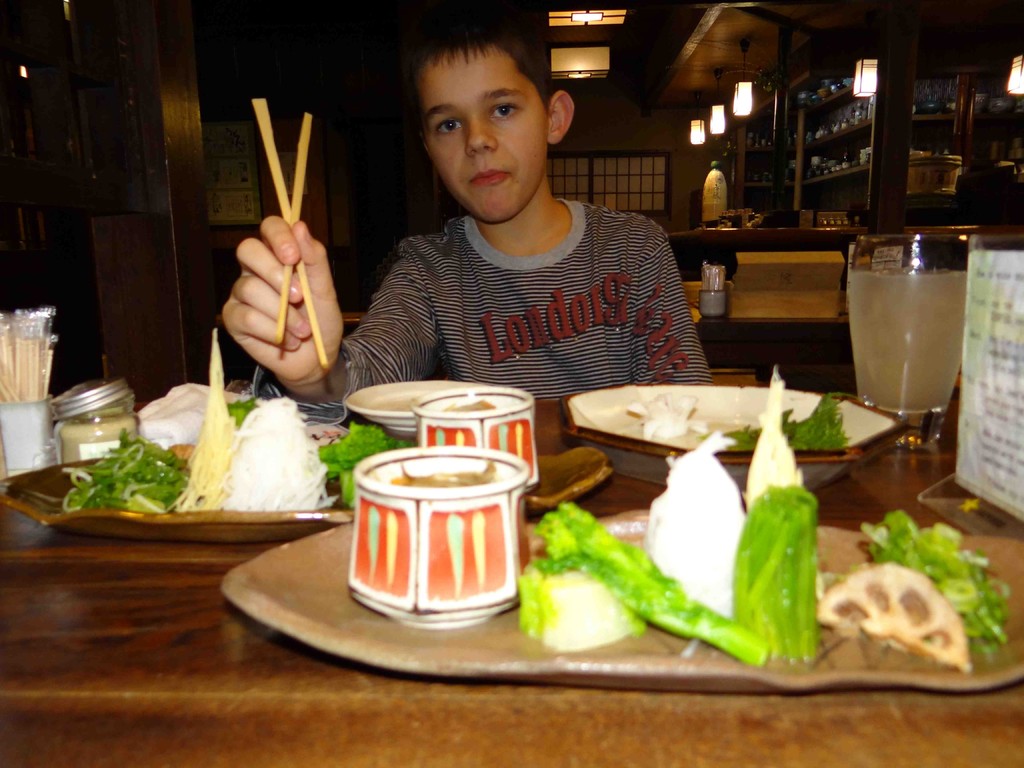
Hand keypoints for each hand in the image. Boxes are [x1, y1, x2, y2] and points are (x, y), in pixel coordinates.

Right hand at [222, 217, 343, 394]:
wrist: (316, 358)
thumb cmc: (320, 320)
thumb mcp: (325, 289)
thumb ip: (314, 259)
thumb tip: (300, 226)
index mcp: (278, 255)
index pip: (269, 228)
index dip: (278, 237)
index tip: (294, 257)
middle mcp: (255, 269)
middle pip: (247, 250)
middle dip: (274, 272)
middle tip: (299, 296)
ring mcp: (241, 292)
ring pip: (250, 288)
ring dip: (282, 312)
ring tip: (303, 330)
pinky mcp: (233, 318)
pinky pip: (246, 316)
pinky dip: (271, 330)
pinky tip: (287, 340)